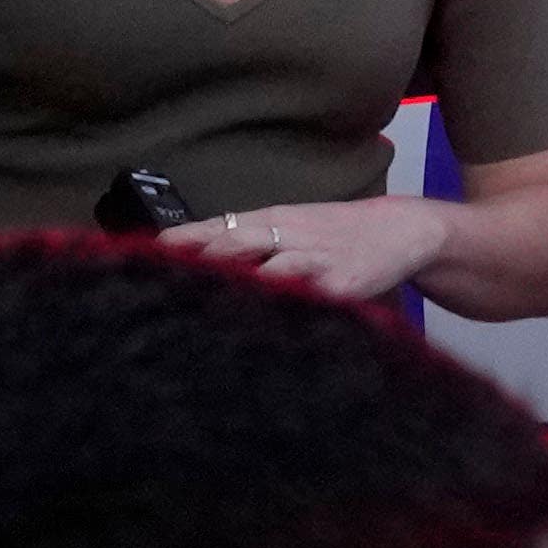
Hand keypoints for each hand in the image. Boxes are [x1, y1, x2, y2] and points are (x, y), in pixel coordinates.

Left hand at [172, 190, 451, 309]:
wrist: (400, 230)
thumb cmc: (334, 234)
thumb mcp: (289, 226)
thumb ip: (247, 240)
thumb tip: (191, 255)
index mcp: (270, 220)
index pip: (216, 228)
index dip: (183, 241)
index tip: (148, 253)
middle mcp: (287, 235)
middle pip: (234, 244)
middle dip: (200, 263)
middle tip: (164, 282)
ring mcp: (314, 259)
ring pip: (268, 270)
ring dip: (237, 287)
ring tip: (204, 308)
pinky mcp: (340, 285)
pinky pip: (308, 298)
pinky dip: (287, 307)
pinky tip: (263, 326)